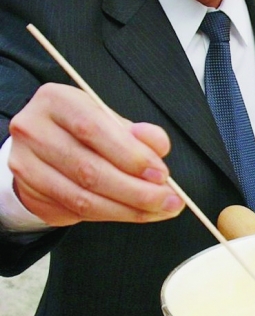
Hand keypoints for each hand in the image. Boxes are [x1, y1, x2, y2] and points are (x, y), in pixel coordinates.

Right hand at [7, 84, 182, 226]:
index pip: (94, 129)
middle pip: (89, 169)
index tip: (160, 173)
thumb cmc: (81, 129)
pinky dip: (111, 215)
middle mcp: (34, 130)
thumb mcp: (108, 118)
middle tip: (167, 199)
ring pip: (83, 198)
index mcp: (56, 100)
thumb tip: (158, 146)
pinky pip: (76, 212)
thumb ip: (136, 132)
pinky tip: (134, 213)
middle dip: (136, 190)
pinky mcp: (30, 192)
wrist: (41, 145)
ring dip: (128, 209)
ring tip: (158, 209)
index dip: (131, 155)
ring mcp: (26, 164)